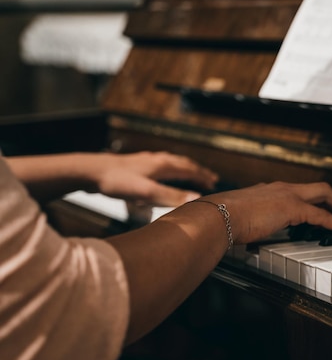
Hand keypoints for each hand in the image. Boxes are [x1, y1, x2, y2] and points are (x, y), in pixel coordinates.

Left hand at [96, 151, 218, 206]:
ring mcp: (145, 161)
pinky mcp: (134, 166)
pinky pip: (158, 165)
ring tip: (189, 173)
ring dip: (183, 169)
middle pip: (182, 164)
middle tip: (209, 177)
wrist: (88, 171)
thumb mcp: (146, 192)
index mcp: (162, 165)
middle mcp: (156, 160)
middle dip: (197, 171)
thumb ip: (171, 196)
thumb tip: (197, 199)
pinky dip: (168, 169)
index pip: (190, 169)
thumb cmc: (116, 181)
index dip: (203, 176)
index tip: (214, 182)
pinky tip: (159, 174)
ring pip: (170, 163)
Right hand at [200, 181, 331, 243]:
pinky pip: (322, 215)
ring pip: (325, 194)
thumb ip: (250, 223)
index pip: (300, 191)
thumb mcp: (240, 219)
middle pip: (319, 187)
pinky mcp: (293, 208)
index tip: (320, 211)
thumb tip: (248, 235)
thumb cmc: (222, 220)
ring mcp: (288, 195)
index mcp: (269, 190)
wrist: (217, 216)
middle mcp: (281, 188)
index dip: (314, 201)